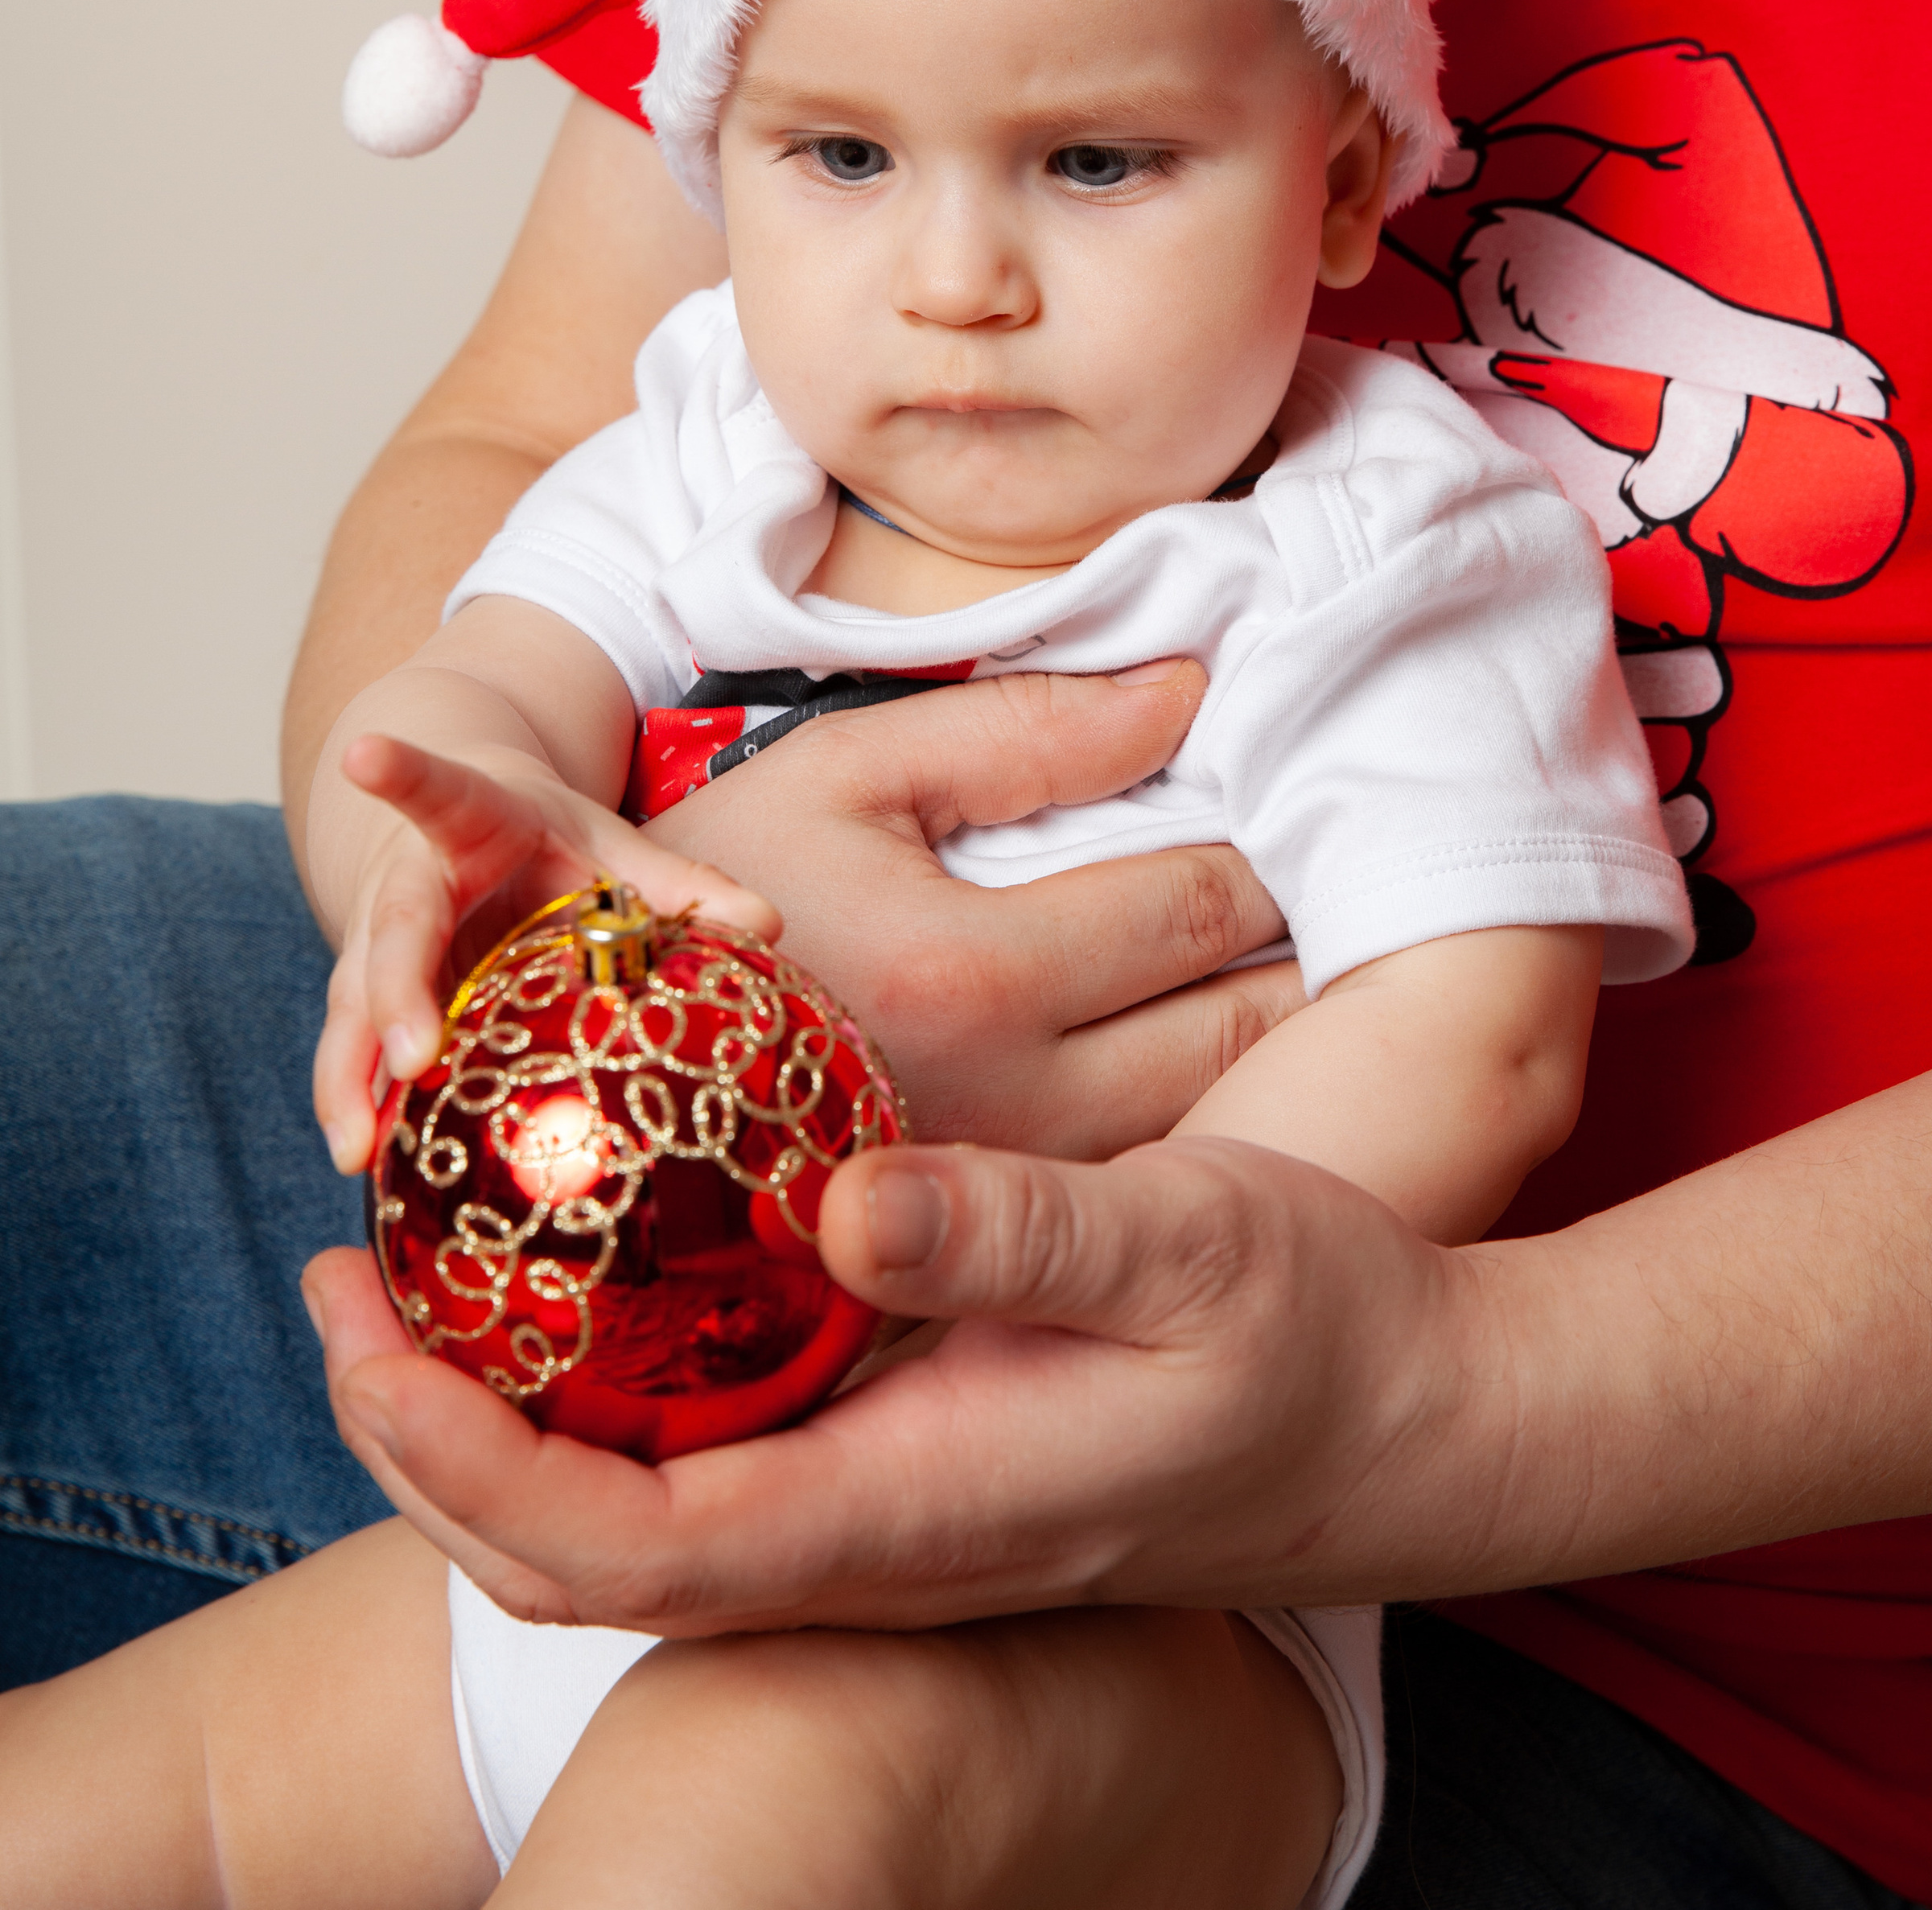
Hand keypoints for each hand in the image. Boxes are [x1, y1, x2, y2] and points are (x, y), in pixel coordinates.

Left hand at [303, 1136, 1478, 1632]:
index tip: (363, 1325)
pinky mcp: (909, 1475)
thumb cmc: (1313, 1334)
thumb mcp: (1189, 1245)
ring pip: (629, 1525)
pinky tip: (599, 1291)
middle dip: (427, 1441)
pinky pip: (708, 1472)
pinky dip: (605, 1404)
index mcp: (911, 1510)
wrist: (1410, 1427)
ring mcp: (886, 1524)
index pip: (620, 1539)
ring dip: (499, 1425)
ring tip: (425, 1279)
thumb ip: (1019, 1231)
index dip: (459, 1450)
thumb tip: (843, 1205)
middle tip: (343, 1280)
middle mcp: (871, 1545)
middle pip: (577, 1555)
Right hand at [313, 734, 775, 1172]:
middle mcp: (404, 887)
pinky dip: (360, 1111)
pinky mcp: (371, 1006)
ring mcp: (374, 950)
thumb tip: (769, 925)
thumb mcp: (606, 841)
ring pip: (349, 1015)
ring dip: (347, 1082)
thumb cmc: (540, 838)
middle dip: (392, 998)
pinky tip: (367, 1170)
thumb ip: (680, 882)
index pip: (437, 795)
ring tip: (354, 1152)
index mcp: (466, 822)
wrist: (459, 825)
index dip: (400, 773)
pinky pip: (357, 1060)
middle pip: (387, 938)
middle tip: (410, 1059)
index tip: (362, 752)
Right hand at [637, 662, 1305, 1154]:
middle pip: (1236, 1020)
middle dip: (1306, 941)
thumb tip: (1191, 688)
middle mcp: (1006, 1107)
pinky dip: (1210, 1108)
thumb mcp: (848, 768)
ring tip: (1309, 959)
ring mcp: (1003, 1194)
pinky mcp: (990, 1248)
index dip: (1274, 842)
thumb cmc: (717, 885)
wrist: (576, 1048)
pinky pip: (1149, 1171)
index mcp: (970, 972)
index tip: (1311, 802)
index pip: (1200, 903)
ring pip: (1213, 1110)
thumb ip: (1024, 728)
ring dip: (1281, 1034)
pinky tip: (1222, 1052)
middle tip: (1350, 881)